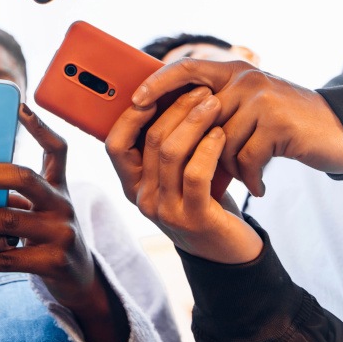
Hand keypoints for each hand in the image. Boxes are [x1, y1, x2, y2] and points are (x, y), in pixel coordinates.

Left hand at [0, 105, 129, 341]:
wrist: (80, 280)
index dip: (40, 126)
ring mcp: (61, 233)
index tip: (20, 106)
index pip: (57, 149)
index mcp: (59, 187)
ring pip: (7, 220)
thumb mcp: (41, 208)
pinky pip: (7, 257)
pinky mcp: (54, 262)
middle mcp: (63, 204)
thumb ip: (16, 192)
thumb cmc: (47, 237)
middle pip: (24, 178)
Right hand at [106, 87, 262, 263]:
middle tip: (200, 90)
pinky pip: (195, 174)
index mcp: (131, 184)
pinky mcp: (193, 219)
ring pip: (170, 153)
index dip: (131, 115)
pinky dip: (208, 147)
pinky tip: (220, 133)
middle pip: (150, 140)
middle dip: (176, 108)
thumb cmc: (202, 200)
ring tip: (214, 104)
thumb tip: (164, 94)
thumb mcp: (174, 175)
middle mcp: (142, 198)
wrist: (227, 250)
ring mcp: (164, 211)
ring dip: (194, 121)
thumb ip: (164, 147)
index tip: (154, 90)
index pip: (115, 144)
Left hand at [132, 59, 342, 195]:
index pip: (185, 68)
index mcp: (231, 71)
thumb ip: (212, 108)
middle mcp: (245, 78)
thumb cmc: (279, 125)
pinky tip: (257, 186)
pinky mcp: (278, 123)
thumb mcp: (245, 106)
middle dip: (197, 149)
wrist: (335, 131)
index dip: (158, 83)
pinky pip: (246, 157)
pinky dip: (250, 176)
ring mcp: (262, 98)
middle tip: (200, 171)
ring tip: (242, 176)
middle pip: (198, 116)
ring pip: (220, 141)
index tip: (136, 102)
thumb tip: (160, 124)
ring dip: (229, 167)